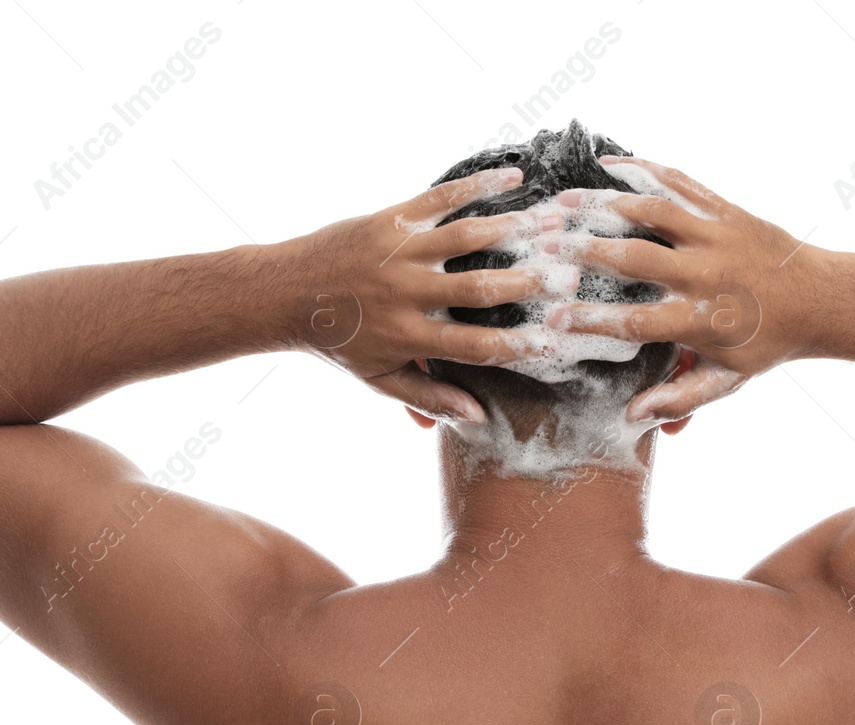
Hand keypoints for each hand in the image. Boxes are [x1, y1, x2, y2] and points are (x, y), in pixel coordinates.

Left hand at [283, 166, 571, 422]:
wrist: (284, 293)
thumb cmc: (339, 342)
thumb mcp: (379, 379)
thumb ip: (428, 397)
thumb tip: (478, 417)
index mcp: (408, 337)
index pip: (473, 347)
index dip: (517, 346)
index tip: (557, 342)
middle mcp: (406, 293)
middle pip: (478, 288)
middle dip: (527, 283)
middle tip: (570, 276)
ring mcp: (399, 252)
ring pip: (466, 237)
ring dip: (514, 229)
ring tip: (555, 224)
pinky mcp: (391, 220)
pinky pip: (440, 199)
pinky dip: (478, 185)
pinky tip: (515, 177)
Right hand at [545, 156, 826, 421]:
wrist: (821, 299)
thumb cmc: (766, 344)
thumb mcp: (728, 381)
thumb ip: (680, 399)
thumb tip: (634, 417)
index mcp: (705, 321)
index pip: (638, 323)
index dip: (592, 321)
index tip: (552, 320)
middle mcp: (708, 275)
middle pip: (637, 259)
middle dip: (586, 250)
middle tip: (542, 245)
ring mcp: (717, 236)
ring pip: (653, 212)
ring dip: (604, 203)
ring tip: (562, 201)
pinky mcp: (725, 210)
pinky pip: (680, 183)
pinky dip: (644, 169)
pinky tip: (607, 163)